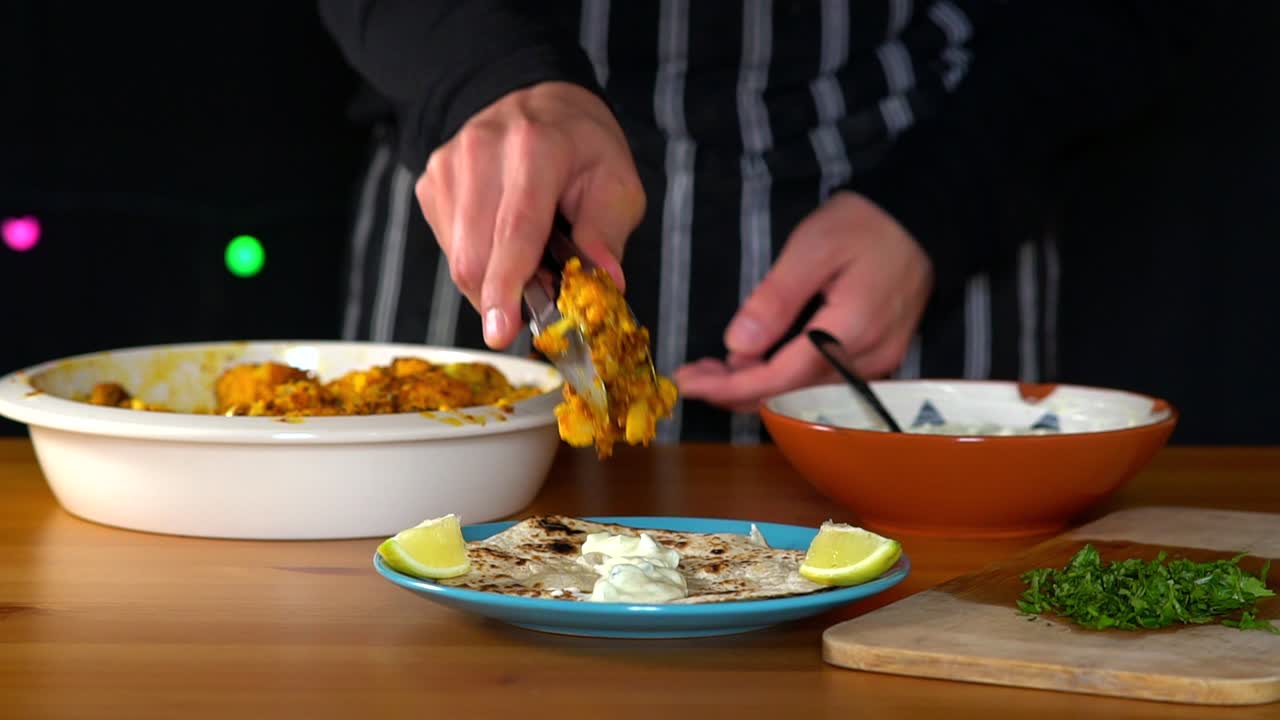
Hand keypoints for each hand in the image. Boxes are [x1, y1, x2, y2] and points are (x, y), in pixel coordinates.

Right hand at [417, 81, 645, 347]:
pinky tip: (502, 243)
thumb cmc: (582, 149)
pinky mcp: (431, 182)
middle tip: (541, 296)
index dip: (506, 287)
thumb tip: (605, 284)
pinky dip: (478, 262)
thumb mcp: (616, 182)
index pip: (514, 230)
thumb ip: (607, 234)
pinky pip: (448, 247)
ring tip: (528, 261)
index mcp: (535, 148)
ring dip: (492, 281)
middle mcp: (482, 151)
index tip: (500, 331)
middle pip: (475, 255)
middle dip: (503, 296)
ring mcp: (449, 165)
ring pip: (458, 258)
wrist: (537, 102)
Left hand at [674, 192, 932, 412]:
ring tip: (714, 371)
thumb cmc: (864, 225)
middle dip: (734, 391)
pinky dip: (784, 381)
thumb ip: (776, 299)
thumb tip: (737, 347)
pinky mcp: (877, 359)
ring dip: (756, 388)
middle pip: (789, 396)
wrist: (924, 219)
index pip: (778, 378)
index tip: (686, 383)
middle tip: (692, 376)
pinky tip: (756, 365)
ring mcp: (875, 364)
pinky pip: (822, 384)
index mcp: (847, 331)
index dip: (728, 387)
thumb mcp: (812, 248)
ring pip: (805, 395)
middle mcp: (865, 360)